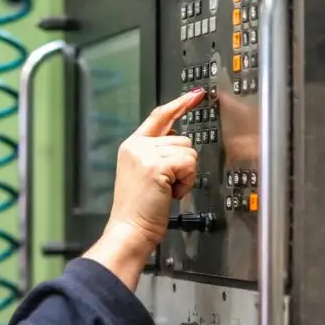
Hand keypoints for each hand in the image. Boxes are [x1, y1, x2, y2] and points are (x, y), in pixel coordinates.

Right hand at [84, 88, 205, 286]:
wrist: (129, 230)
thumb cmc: (138, 211)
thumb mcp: (144, 175)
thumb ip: (158, 154)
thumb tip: (179, 140)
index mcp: (132, 146)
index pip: (159, 116)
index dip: (179, 104)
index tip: (195, 94)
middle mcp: (137, 146)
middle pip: (182, 139)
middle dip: (182, 164)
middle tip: (165, 185)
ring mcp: (145, 154)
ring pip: (188, 151)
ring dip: (185, 174)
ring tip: (166, 190)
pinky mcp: (157, 165)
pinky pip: (189, 164)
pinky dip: (186, 182)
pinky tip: (170, 193)